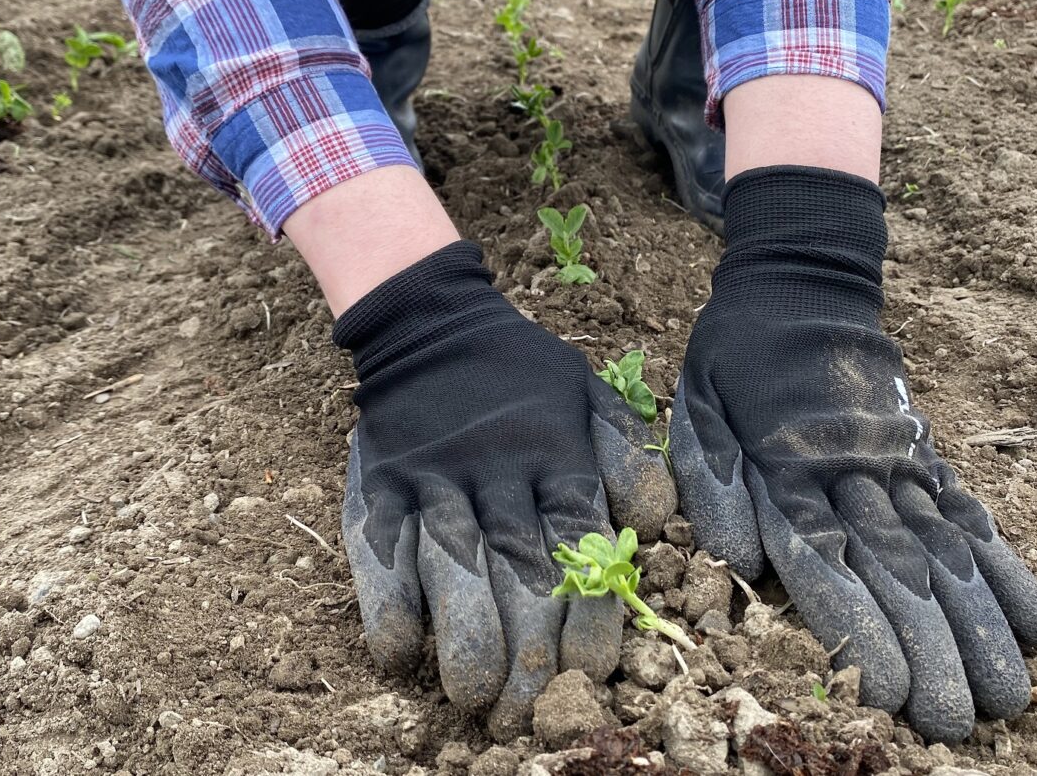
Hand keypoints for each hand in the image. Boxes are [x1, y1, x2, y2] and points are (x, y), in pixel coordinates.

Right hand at [336, 241, 674, 738]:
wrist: (429, 324)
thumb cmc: (522, 376)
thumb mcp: (588, 396)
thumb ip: (628, 455)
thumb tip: (657, 522)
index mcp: (555, 454)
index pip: (577, 541)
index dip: (586, 611)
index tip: (590, 671)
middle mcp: (496, 471)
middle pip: (516, 567)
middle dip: (527, 646)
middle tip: (529, 711)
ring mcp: (434, 479)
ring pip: (452, 563)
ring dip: (463, 634)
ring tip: (473, 696)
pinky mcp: (379, 484)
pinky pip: (379, 547)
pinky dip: (387, 600)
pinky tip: (399, 651)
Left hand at [670, 168, 1036, 742]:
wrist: (798, 287)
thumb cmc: (732, 362)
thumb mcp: (696, 410)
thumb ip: (714, 482)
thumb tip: (739, 559)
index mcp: (786, 469)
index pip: (826, 560)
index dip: (860, 627)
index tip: (888, 691)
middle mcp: (853, 473)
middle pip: (897, 571)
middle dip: (931, 650)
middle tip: (960, 721)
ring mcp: (898, 465)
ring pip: (944, 551)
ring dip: (979, 627)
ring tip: (1010, 694)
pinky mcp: (925, 455)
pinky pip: (970, 514)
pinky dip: (1005, 568)